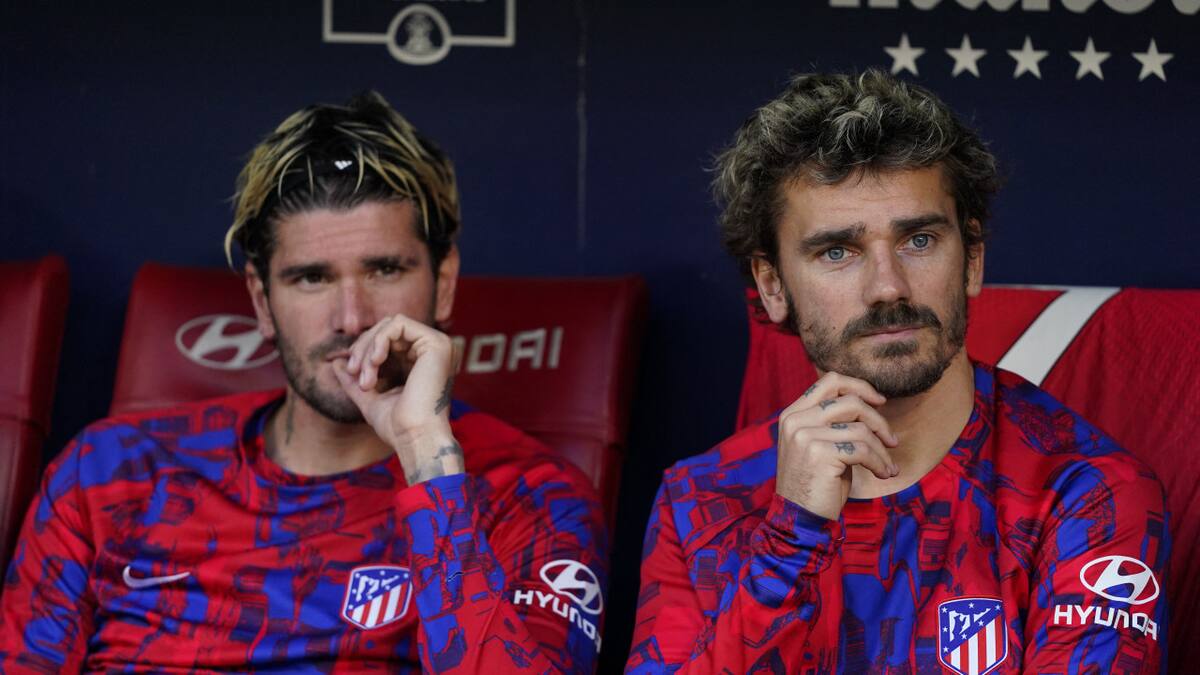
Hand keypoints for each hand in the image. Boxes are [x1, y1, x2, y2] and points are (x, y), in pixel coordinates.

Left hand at [332, 314, 463, 483]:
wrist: (415, 438)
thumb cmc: (397, 426)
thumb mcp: (370, 398)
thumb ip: (354, 380)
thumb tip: (337, 363)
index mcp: (421, 362)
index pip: (387, 339)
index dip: (364, 350)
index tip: (351, 372)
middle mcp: (431, 351)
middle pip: (387, 328)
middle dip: (363, 348)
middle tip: (354, 372)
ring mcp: (437, 345)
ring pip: (390, 324)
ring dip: (368, 348)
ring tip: (365, 376)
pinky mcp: (436, 343)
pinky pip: (399, 324)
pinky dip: (380, 340)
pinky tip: (374, 362)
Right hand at [775, 372, 899, 519]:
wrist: (800, 519)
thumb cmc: (816, 483)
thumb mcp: (819, 445)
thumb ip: (833, 422)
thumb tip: (870, 404)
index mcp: (792, 414)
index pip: (830, 382)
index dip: (860, 387)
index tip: (880, 402)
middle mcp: (795, 421)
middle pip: (851, 402)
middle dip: (878, 421)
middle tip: (891, 441)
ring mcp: (804, 436)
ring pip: (861, 428)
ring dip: (882, 449)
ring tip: (887, 466)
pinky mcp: (819, 454)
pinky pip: (863, 449)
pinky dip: (879, 462)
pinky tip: (883, 474)